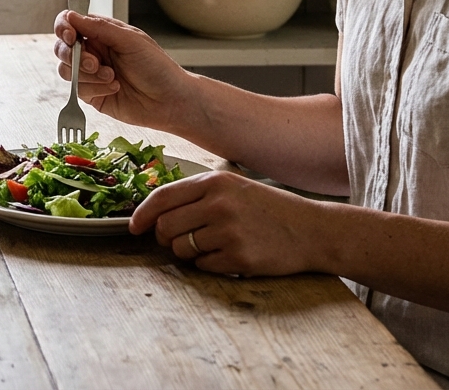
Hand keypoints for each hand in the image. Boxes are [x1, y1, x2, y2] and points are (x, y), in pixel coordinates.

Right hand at [52, 10, 195, 129]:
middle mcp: (93, 51)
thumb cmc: (158, 68)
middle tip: (95, 63)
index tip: (70, 36)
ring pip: (65, 70)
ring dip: (87, 75)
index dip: (64, 27)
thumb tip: (72, 16)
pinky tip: (114, 88)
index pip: (70, 23)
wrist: (170, 101)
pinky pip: (77, 89)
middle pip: (62, 48)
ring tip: (111, 77)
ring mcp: (90, 74)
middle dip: (75, 56)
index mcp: (102, 33)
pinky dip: (94, 88)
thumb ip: (99, 27)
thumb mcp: (130, 40)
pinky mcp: (91, 94)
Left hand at [129, 171, 321, 275]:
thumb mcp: (234, 188)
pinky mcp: (239, 256)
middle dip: (165, 237)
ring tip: (211, 245)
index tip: (134, 227)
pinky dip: (209, 264)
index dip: (142, 214)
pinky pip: (203, 266)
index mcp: (214, 183)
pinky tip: (229, 255)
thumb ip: (197, 195)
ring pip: (181, 248)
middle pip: (166, 226)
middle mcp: (219, 204)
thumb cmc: (269, 209)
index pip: (162, 197)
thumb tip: (155, 212)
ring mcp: (229, 231)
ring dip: (188, 252)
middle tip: (178, 240)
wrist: (313, 231)